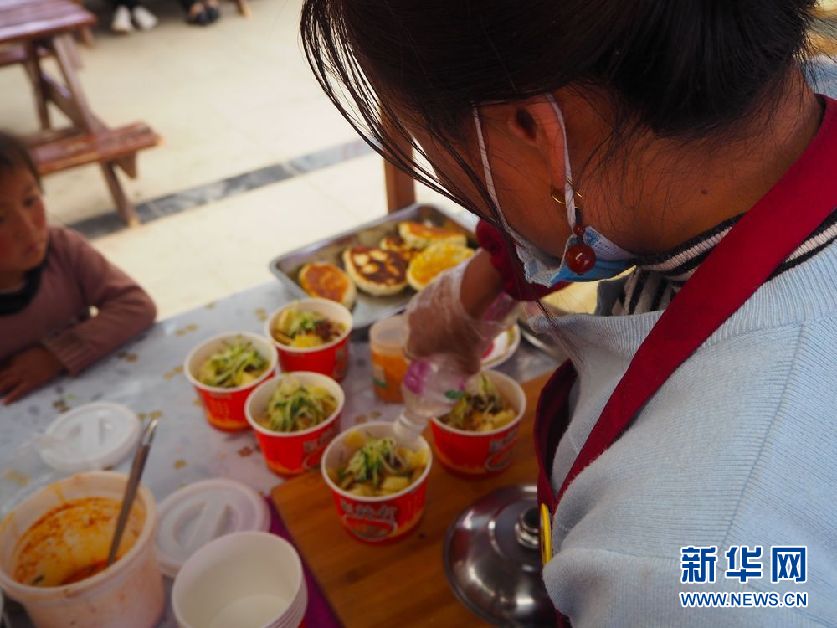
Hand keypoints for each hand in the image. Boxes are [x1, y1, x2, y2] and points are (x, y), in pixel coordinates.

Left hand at [0, 346, 63, 403]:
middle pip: (0, 377)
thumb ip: (17, 357)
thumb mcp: (27, 352)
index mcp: (14, 360)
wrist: (56, 354)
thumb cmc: (44, 352)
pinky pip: (20, 391)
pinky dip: (12, 397)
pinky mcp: (32, 382)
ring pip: (5, 384)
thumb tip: (9, 362)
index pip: (0, 368)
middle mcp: (16, 368)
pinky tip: (6, 402)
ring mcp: (23, 376)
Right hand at [406, 252, 515, 373]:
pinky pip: (430, 299)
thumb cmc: (466, 331)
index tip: (438, 354)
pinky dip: (439, 302)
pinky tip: (456, 302)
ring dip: (434, 318)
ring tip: (454, 317)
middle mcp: (411, 324)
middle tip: (450, 336)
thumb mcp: (472, 356)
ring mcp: (416, 304)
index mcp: (417, 344)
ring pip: (422, 315)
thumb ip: (466, 367)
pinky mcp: (426, 287)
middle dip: (429, 336)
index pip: (411, 355)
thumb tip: (467, 369)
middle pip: (416, 333)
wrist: (470, 293)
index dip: (425, 356)